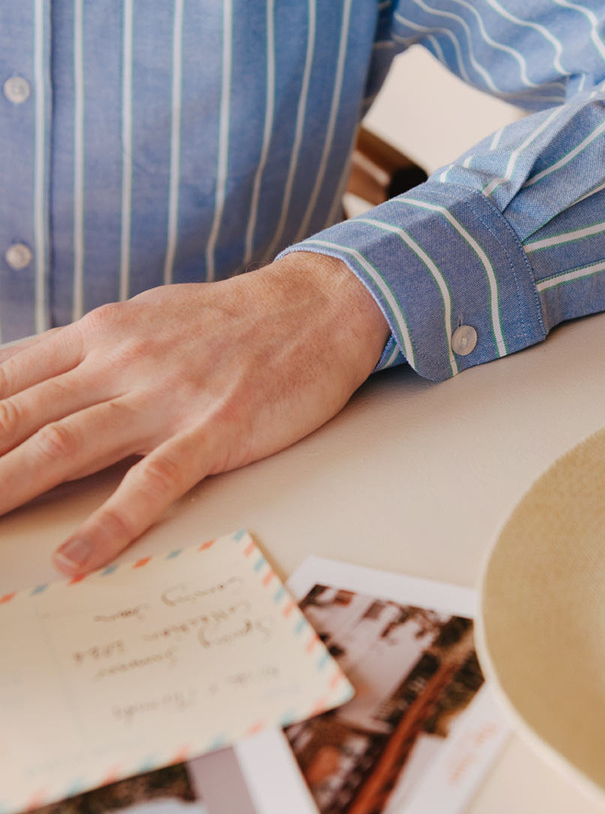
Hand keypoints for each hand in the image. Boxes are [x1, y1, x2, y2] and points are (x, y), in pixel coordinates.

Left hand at [0, 253, 389, 574]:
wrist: (315, 304)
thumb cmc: (231, 318)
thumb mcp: (148, 317)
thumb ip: (89, 352)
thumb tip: (31, 385)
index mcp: (101, 332)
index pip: (5, 379)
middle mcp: (122, 360)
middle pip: (19, 416)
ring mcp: (167, 396)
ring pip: (67, 446)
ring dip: (7, 487)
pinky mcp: (214, 429)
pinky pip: (153, 481)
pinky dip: (110, 523)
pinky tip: (75, 558)